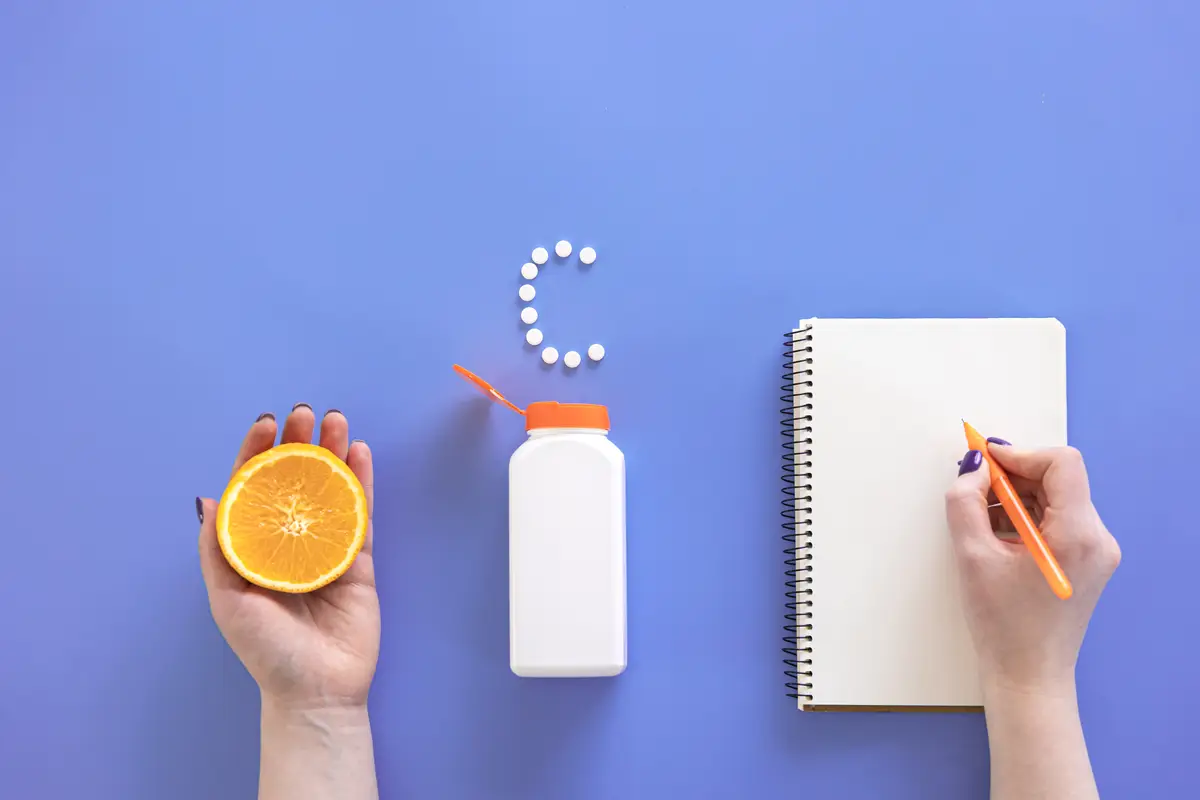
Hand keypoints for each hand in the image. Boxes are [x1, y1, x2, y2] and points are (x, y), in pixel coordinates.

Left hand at [197, 406, 378, 709]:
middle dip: (298, 443)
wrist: (316, 690)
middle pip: (295, 481)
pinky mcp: (360, 560)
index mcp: (254, 548)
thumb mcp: (228, 601)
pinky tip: (361, 454)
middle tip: (304, 413)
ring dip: (333, 453)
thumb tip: (210, 499)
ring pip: (330, 489)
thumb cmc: (266, 651)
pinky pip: (361, 514)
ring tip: (336, 420)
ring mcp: (326, 548)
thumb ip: (219, 551)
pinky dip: (362, 482)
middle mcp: (289, 541)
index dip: (257, 453)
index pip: (255, 489)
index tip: (265, 424)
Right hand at [945, 442, 1119, 695]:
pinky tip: (997, 535)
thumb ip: (966, 503)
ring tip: (980, 516)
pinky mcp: (1087, 560)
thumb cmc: (1001, 623)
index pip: (1062, 464)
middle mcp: (1098, 537)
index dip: (1020, 454)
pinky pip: (1058, 519)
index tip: (984, 461)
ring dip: (1017, 496)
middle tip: (973, 485)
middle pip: (1059, 480)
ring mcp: (1097, 550)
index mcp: (1078, 534)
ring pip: (1057, 498)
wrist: (1027, 675)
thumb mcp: (972, 557)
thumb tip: (973, 468)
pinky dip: (1027, 516)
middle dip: (1013, 475)